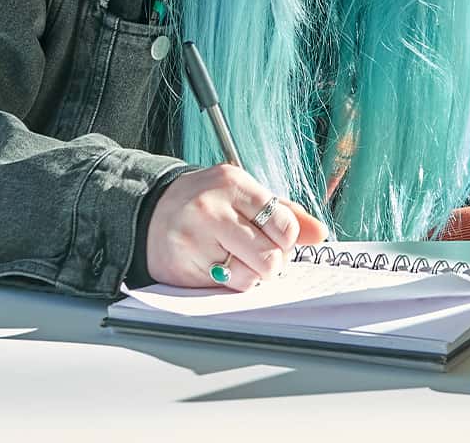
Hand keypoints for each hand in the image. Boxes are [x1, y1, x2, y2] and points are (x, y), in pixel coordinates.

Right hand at [144, 164, 327, 290]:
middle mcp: (213, 208)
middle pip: (271, 255)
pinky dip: (231, 282)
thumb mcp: (243, 195)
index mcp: (233, 183)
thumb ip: (284, 213)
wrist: (150, 211)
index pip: (285, 224)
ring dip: (252, 275)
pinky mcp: (185, 265)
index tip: (277, 238)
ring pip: (251, 276)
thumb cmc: (205, 202)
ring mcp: (196, 238)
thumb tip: (319, 234)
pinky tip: (218, 264)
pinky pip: (228, 286)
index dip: (288, 239)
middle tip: (259, 253)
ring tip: (237, 259)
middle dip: (272, 261)